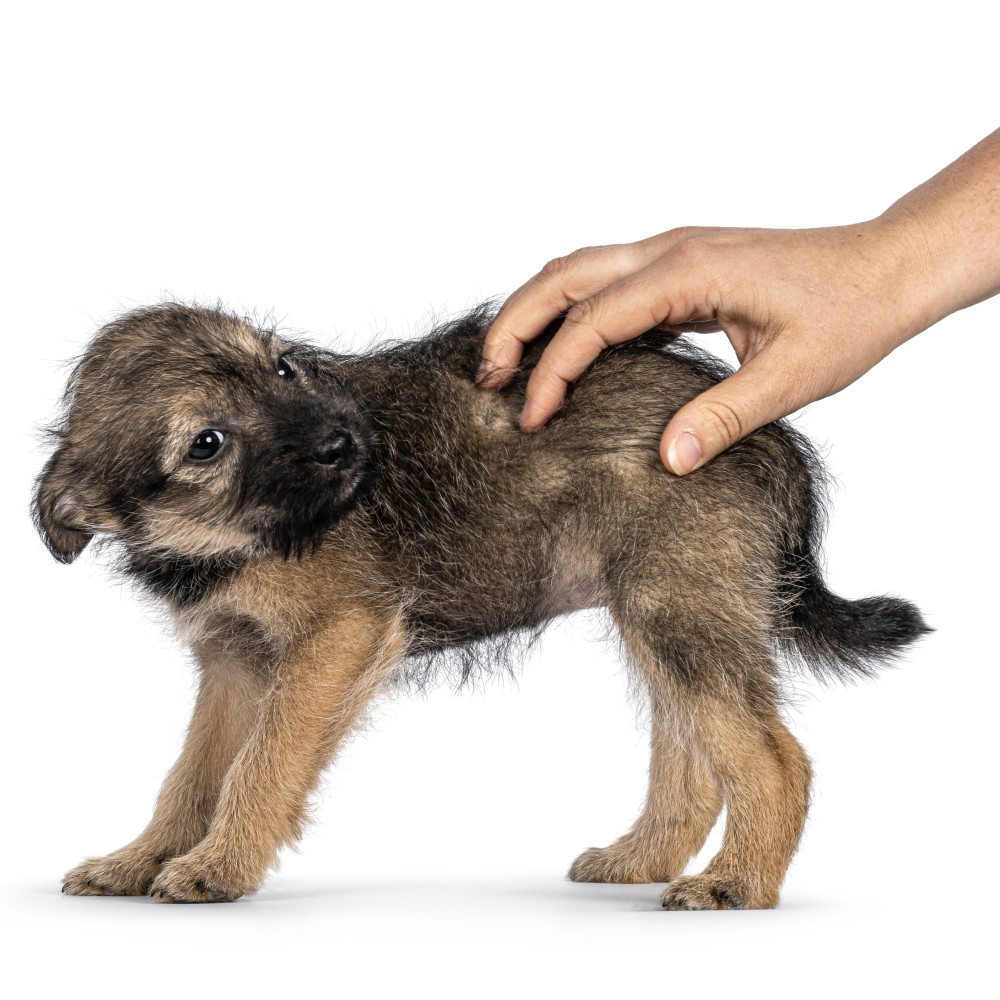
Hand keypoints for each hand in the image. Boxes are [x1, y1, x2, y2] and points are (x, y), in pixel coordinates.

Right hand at [479, 221, 933, 473]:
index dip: (555, 370)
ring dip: (536, 310)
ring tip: (508, 363)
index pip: (595, 320)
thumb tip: (666, 460)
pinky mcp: (681, 268)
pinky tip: (566, 351)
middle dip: (516, 323)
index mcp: (690, 272)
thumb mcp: (794, 377)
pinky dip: (572, 311)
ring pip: (578, 269)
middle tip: (487, 378)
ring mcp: (674, 254)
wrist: (887, 268)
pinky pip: (608, 282)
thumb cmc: (849, 314)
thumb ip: (725, 416)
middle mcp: (671, 251)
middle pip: (564, 274)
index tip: (534, 418)